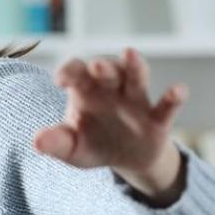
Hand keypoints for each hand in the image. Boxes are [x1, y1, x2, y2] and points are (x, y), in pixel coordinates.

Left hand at [33, 48, 187, 174]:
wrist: (127, 160)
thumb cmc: (94, 145)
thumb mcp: (72, 148)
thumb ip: (56, 143)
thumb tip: (36, 142)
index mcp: (85, 90)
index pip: (75, 71)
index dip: (68, 71)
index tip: (60, 80)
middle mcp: (111, 89)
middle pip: (107, 70)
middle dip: (102, 67)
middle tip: (97, 67)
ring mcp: (136, 101)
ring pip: (137, 77)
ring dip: (134, 66)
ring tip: (131, 54)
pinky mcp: (157, 120)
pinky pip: (167, 106)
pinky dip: (173, 98)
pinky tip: (178, 90)